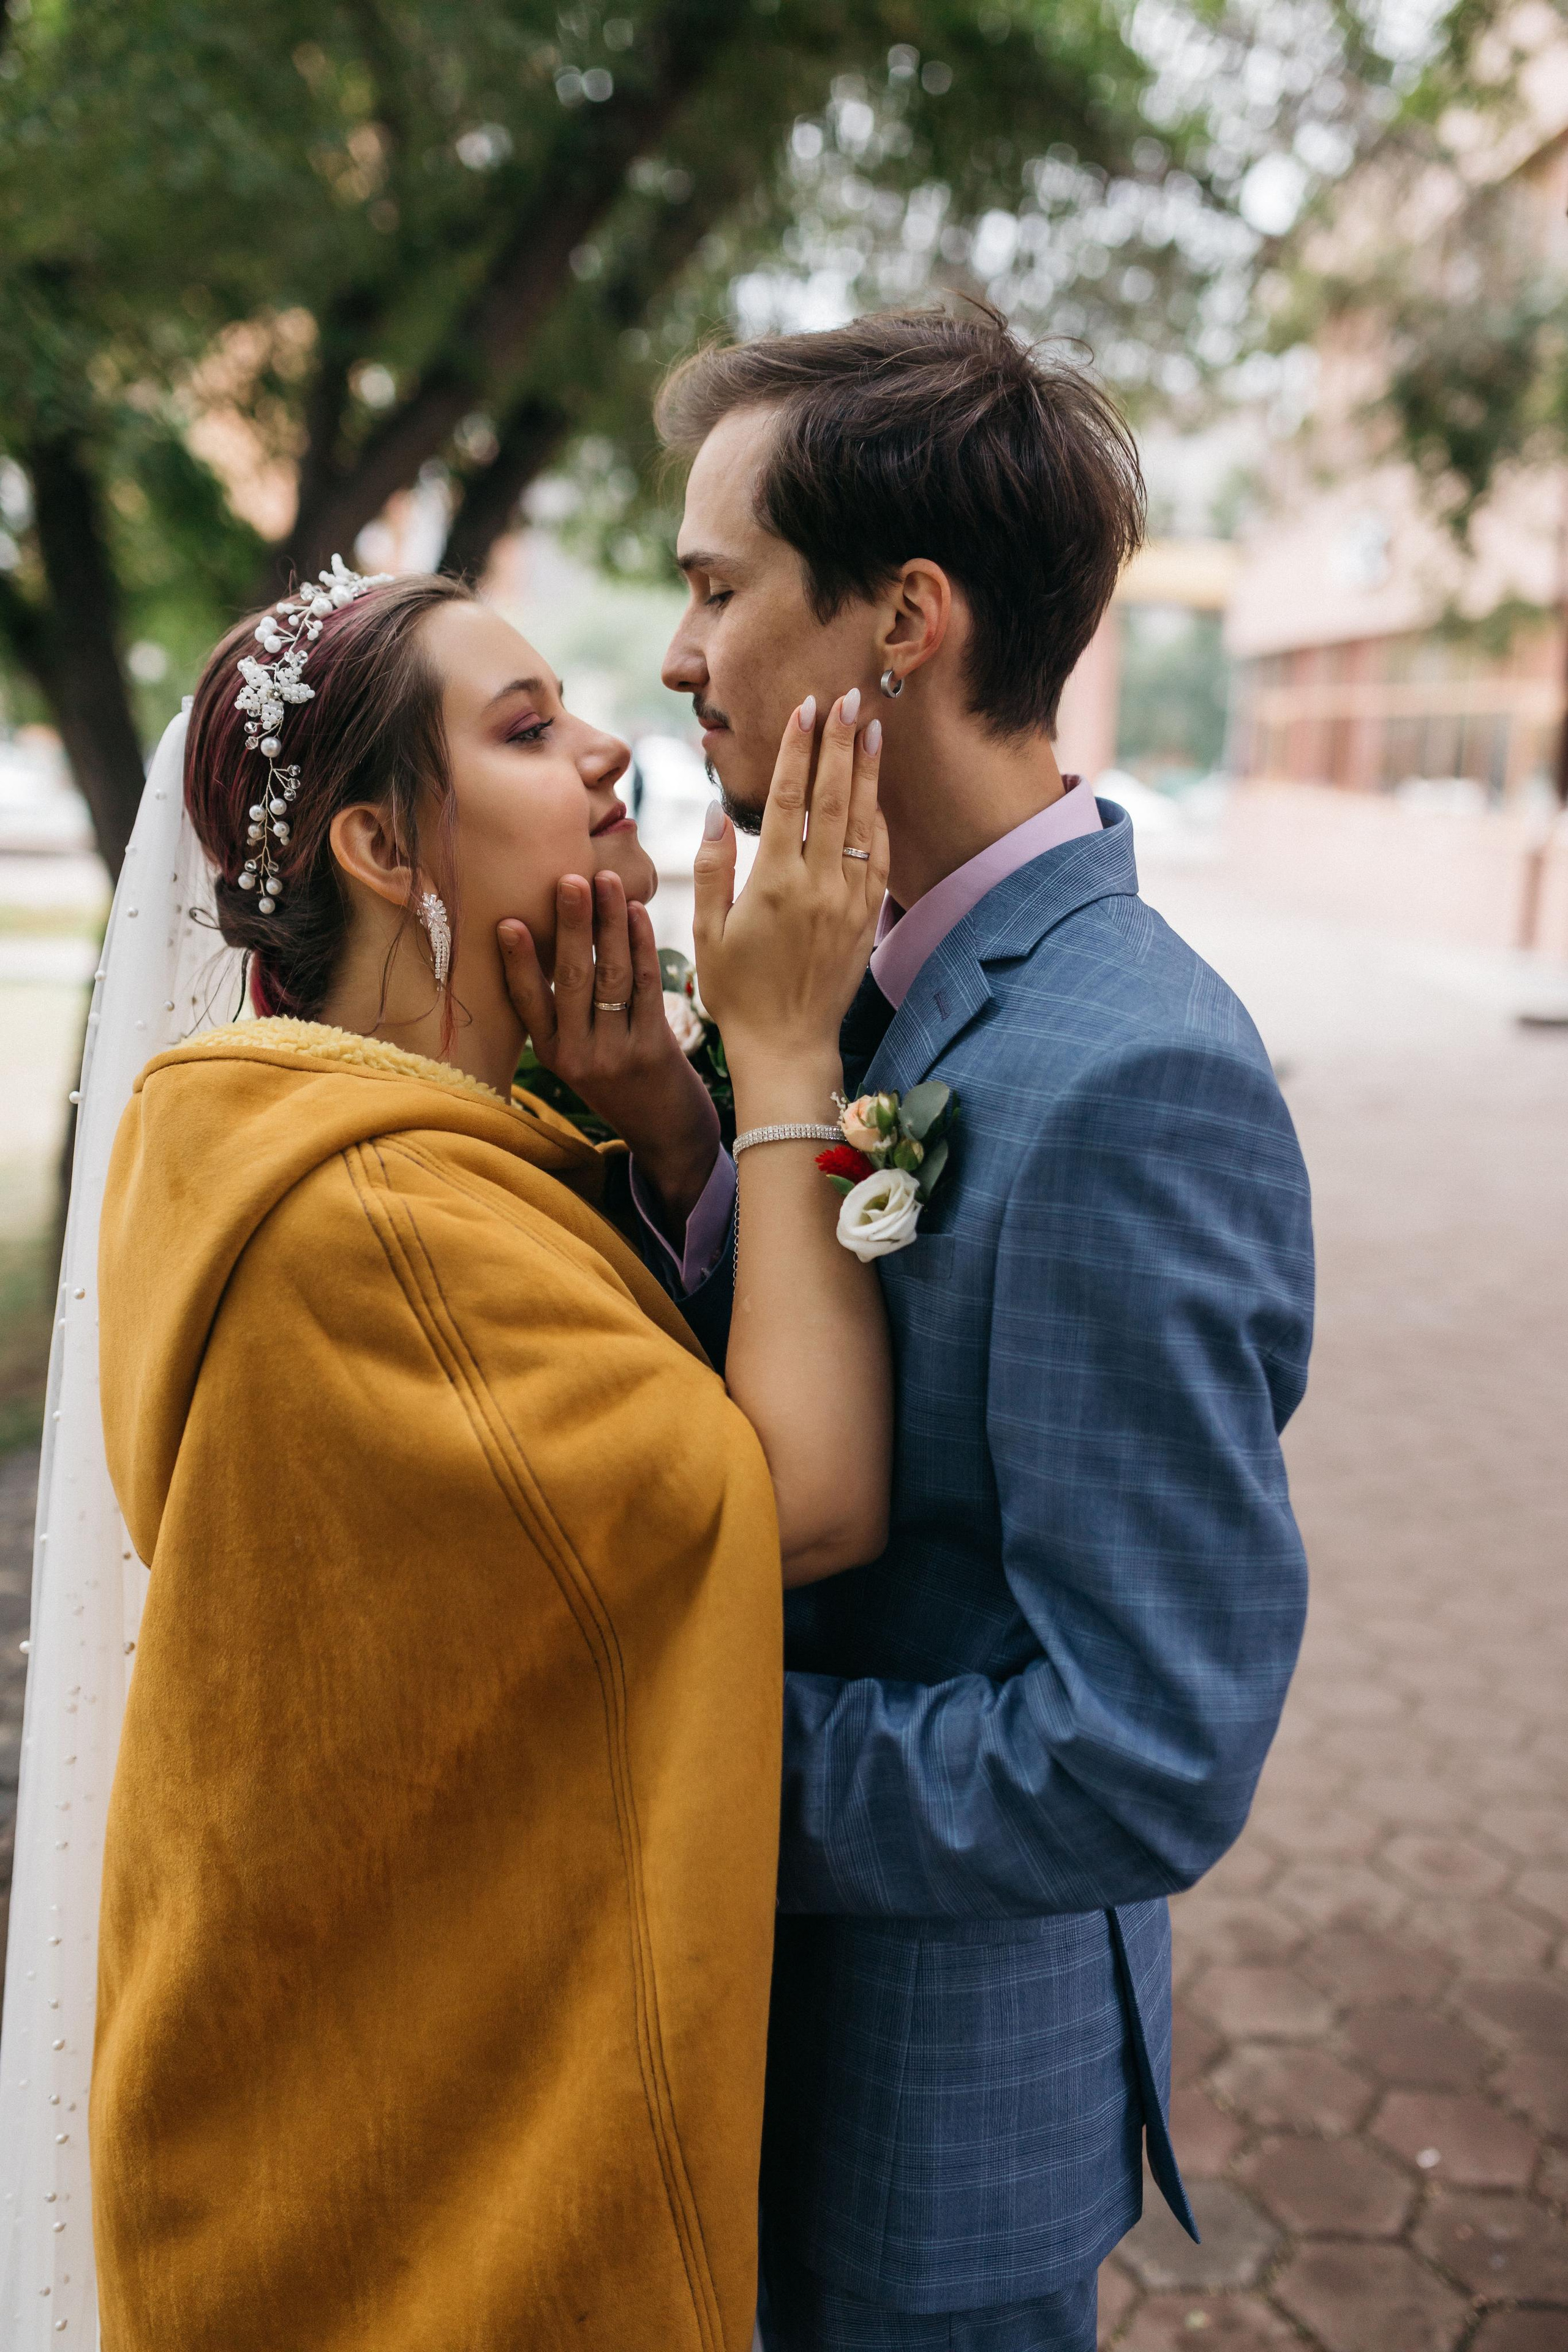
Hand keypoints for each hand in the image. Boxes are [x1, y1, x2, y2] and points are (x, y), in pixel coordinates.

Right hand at [499, 872, 719, 1225]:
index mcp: (551, 1054)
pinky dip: (642, 946)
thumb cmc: (621, 1084)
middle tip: (569, 879)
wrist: (666, 1135)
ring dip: (610, 924)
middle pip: (571, 979)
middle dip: (572, 925)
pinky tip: (637, 914)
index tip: (508, 921)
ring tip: (607, 881)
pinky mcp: (653, 1048)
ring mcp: (616, 1052)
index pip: (527, 1001)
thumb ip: (563, 1013)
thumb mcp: (580, 1057)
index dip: (518, 962)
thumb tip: (555, 940)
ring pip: (610, 976)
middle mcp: (578, 1055)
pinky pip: (646, 987)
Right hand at [693, 691, 888, 1115]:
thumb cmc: (736, 992)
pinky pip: (877, 859)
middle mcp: (817, 886)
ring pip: (861, 822)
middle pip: (832, 796)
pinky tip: (875, 795)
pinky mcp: (867, 919)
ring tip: (870, 728)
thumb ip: (713, 868)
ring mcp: (848, 901)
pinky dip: (877, 822)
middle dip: (838, 742)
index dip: (797, 748)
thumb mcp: (707, 932)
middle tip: (847, 697)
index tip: (805, 707)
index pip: (787, 798)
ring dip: (866, 771)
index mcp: (773, 883)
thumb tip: (715, 811)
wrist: (786, 1046)